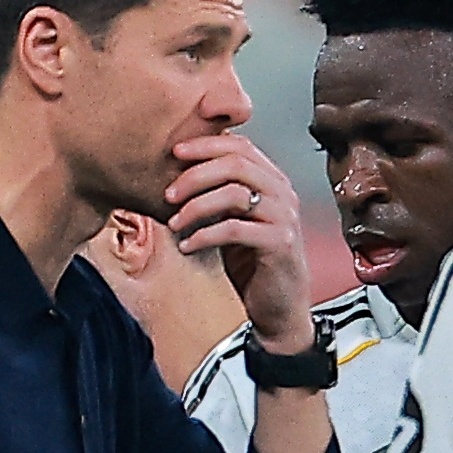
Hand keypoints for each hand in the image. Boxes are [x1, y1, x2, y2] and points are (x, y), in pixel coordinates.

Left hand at [166, 132, 312, 337]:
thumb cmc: (254, 265)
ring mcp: (284, 217)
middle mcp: (283, 194)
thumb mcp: (233, 222)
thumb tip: (177, 175)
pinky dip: (204, 235)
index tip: (174, 152)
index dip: (206, 145)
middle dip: (195, 175)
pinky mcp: (279, 243)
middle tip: (168, 193)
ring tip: (174, 223)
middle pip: (236, 164)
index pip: (241, 147)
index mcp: (273, 182)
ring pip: (234, 194)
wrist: (280, 308)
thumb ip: (219, 196)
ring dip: (196, 206)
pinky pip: (234, 229)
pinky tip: (187, 246)